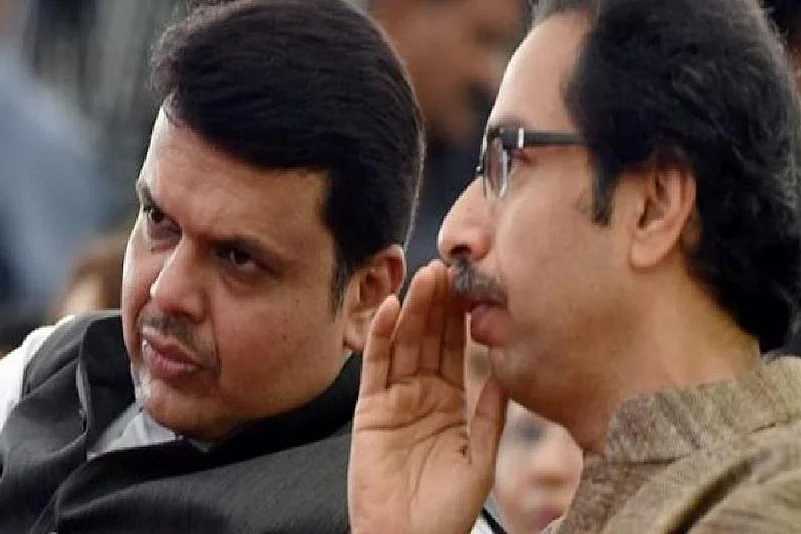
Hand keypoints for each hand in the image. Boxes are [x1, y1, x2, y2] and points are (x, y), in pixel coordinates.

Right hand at [348, 260, 506, 533]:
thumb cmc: (448, 509)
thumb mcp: (481, 456)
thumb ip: (491, 413)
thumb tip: (507, 371)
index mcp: (449, 403)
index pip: (455, 351)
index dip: (461, 320)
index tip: (470, 288)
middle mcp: (420, 395)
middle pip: (428, 340)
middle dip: (437, 305)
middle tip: (446, 269)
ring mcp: (394, 400)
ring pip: (403, 345)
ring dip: (413, 310)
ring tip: (424, 278)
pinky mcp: (369, 410)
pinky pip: (375, 367)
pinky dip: (381, 337)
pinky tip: (391, 309)